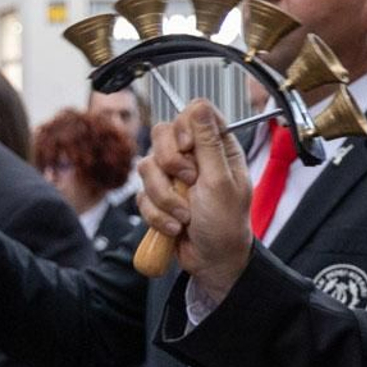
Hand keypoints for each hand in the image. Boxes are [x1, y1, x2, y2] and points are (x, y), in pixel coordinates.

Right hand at [137, 100, 252, 301]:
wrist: (211, 262)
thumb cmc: (225, 224)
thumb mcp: (219, 181)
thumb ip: (208, 142)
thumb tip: (199, 104)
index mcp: (218, 147)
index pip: (194, 112)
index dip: (184, 126)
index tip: (187, 146)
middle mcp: (195, 156)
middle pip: (162, 134)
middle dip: (170, 163)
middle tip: (189, 182)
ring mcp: (174, 176)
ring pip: (147, 166)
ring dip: (164, 197)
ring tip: (185, 215)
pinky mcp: (158, 196)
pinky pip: (141, 194)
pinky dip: (156, 214)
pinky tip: (175, 227)